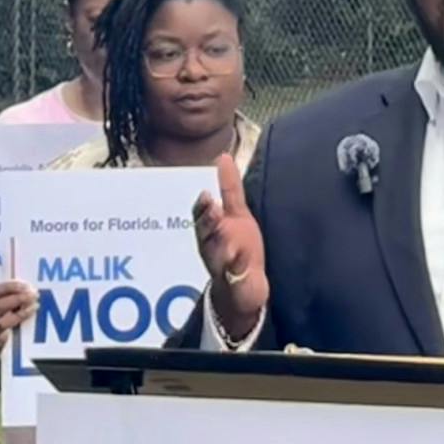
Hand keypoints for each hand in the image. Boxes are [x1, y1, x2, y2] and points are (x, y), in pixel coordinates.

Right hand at [0, 280, 36, 354]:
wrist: (3, 356)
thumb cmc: (9, 328)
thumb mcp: (7, 312)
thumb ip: (13, 299)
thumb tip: (30, 287)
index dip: (8, 287)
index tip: (26, 286)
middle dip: (17, 299)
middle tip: (34, 296)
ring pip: (0, 323)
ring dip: (20, 314)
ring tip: (34, 308)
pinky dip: (11, 335)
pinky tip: (23, 330)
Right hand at [192, 154, 267, 338]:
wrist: (240, 286)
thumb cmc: (237, 244)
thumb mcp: (235, 213)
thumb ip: (229, 188)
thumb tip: (223, 157)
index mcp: (211, 228)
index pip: (203, 214)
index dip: (203, 206)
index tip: (207, 194)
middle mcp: (210, 246)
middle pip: (205, 233)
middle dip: (208, 222)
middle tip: (213, 210)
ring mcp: (221, 266)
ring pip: (216, 254)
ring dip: (220, 245)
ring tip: (226, 236)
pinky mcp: (233, 283)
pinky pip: (232, 278)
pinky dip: (235, 272)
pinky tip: (240, 262)